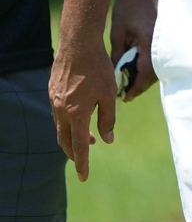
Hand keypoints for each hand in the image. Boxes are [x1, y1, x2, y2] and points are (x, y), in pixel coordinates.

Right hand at [49, 40, 118, 180]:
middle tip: (83, 160)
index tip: (84, 177)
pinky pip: (58, 113)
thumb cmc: (98, 68)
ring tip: (88, 138)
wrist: (78, 44)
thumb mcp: (109, 95)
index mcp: (76, 113)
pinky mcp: (52, 91)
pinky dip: (68, 121)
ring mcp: (54, 100)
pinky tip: (79, 117)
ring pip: (60, 126)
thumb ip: (108, 119)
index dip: (83, 163)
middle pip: (65, 140)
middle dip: (74, 153)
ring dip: (72, 136)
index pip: (79, 146)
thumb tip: (107, 140)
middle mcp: (60, 110)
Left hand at [110, 0, 159, 99]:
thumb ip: (117, 56)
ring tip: (129, 78)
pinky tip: (138, 64)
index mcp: (150, 45)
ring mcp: (168, 40)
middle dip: (139, 84)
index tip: (124, 98)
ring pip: (159, 67)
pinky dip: (150, 63)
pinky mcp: (168, 36)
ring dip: (145, 75)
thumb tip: (114, 76)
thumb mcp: (118, 33)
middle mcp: (163, 45)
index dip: (134, 89)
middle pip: (154, 75)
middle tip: (124, 91)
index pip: (145, 77)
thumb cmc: (128, 6)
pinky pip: (161, 56)